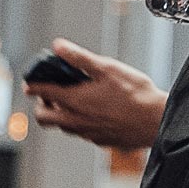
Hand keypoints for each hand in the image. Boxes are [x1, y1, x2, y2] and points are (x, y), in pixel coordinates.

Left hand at [23, 39, 166, 150]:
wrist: (156, 122)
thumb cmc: (135, 94)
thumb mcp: (106, 68)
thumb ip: (79, 58)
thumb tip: (58, 47)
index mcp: (74, 101)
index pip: (42, 93)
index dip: (34, 85)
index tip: (32, 81)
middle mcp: (76, 120)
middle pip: (44, 118)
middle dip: (41, 105)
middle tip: (50, 93)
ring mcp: (87, 133)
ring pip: (62, 127)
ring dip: (60, 114)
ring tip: (73, 101)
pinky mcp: (99, 140)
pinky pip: (80, 133)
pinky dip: (79, 122)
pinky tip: (94, 112)